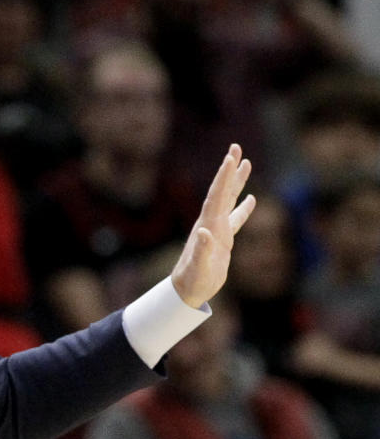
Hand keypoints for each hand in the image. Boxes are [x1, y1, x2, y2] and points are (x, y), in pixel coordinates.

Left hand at [171, 144, 255, 307]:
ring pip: (229, 200)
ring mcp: (217, 230)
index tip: (230, 157)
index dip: (224, 177)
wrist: (186, 291)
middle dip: (229, 169)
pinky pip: (235, 219)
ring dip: (236, 181)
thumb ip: (203, 250)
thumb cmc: (193, 280)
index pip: (217, 196)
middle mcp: (211, 223)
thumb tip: (206, 231)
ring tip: (245, 162)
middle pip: (222, 191)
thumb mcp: (199, 267)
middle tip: (236, 147)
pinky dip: (243, 208)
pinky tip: (251, 198)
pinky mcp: (223, 240)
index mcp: (208, 225)